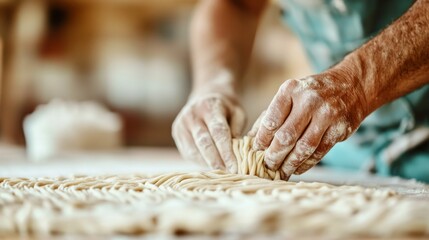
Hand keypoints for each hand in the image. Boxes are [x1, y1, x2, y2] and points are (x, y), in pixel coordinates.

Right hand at [172, 92, 245, 172]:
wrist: (205, 96)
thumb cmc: (226, 108)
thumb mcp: (237, 112)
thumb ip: (237, 129)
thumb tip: (237, 152)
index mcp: (209, 107)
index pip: (218, 132)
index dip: (227, 152)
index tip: (235, 167)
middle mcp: (191, 114)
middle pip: (204, 143)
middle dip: (217, 161)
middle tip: (229, 174)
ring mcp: (181, 124)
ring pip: (194, 150)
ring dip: (208, 163)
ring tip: (222, 172)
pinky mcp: (176, 133)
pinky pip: (188, 152)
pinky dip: (200, 161)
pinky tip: (211, 165)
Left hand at [252, 71, 368, 179]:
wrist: (350, 86)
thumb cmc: (311, 93)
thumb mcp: (289, 95)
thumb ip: (270, 115)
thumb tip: (250, 139)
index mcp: (290, 90)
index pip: (271, 121)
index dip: (261, 139)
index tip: (256, 150)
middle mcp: (309, 101)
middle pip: (286, 136)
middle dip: (274, 155)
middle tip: (267, 165)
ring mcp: (327, 115)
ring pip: (304, 147)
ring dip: (290, 164)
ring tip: (280, 172)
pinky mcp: (340, 129)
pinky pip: (319, 152)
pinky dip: (306, 164)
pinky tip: (297, 168)